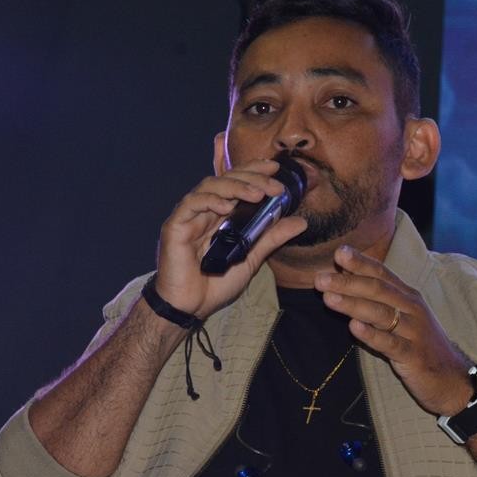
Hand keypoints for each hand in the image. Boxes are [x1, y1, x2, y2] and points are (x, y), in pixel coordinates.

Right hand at [154, 158, 306, 318]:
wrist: (191, 307)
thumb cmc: (215, 284)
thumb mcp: (252, 258)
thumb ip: (272, 238)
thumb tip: (301, 221)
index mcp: (221, 215)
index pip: (237, 183)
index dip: (254, 171)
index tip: (275, 169)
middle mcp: (206, 210)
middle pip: (226, 180)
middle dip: (252, 178)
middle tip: (274, 186)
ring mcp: (190, 216)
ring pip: (210, 186)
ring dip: (235, 186)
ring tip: (257, 194)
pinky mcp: (176, 226)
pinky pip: (191, 204)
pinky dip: (209, 200)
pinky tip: (226, 206)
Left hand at [315, 245, 473, 415]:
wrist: (452, 379)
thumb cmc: (420, 345)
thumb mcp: (402, 317)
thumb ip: (377, 299)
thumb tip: (346, 277)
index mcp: (408, 297)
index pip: (382, 274)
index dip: (361, 262)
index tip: (339, 252)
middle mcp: (412, 309)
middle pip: (378, 290)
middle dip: (348, 282)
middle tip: (320, 279)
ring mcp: (414, 332)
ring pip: (381, 313)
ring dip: (353, 304)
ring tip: (328, 298)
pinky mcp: (413, 356)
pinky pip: (390, 343)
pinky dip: (371, 334)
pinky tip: (354, 327)